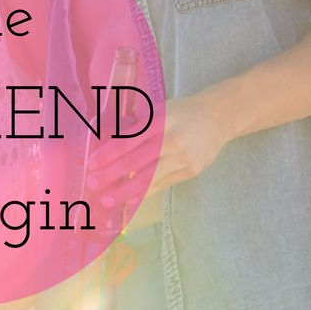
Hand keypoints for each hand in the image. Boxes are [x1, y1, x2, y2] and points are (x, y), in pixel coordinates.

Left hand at [86, 89, 230, 214]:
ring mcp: (183, 158)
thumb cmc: (182, 112)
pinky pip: (163, 184)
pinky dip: (145, 193)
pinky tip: (131, 200)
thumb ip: (136, 125)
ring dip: (126, 192)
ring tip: (108, 200)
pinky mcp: (191, 171)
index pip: (128, 141)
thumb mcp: (159, 110)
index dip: (108, 155)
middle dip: (111, 175)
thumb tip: (108, 144)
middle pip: (136, 163)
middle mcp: (172, 140)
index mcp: (160, 121)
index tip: (91, 164)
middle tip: (93, 184)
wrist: (219, 117)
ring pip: (150, 179)